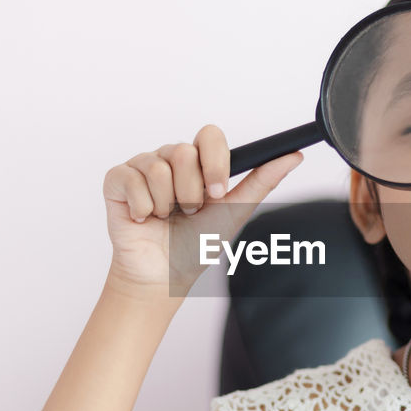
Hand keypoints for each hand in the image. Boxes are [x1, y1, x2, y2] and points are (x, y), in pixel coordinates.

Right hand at [102, 124, 302, 292]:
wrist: (166, 275)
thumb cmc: (197, 243)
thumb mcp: (235, 211)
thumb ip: (262, 181)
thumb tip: (294, 156)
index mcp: (199, 163)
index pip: (209, 135)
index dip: (214, 161)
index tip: (217, 192)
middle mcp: (170, 159)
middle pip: (182, 151)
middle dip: (190, 191)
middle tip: (189, 211)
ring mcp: (142, 167)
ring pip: (157, 167)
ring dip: (166, 203)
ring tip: (167, 217)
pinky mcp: (117, 180)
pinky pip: (130, 178)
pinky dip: (142, 206)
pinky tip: (144, 218)